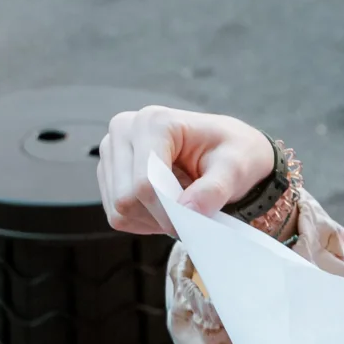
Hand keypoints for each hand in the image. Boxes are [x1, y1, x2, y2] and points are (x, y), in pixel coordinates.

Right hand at [98, 106, 275, 236]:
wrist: (227, 152)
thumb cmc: (233, 153)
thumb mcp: (234, 168)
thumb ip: (214, 190)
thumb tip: (189, 211)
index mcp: (153, 122)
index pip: (145, 182)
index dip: (168, 212)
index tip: (193, 221)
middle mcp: (124, 130)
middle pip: (126, 198)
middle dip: (160, 216)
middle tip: (190, 214)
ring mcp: (112, 152)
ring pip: (119, 209)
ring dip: (152, 219)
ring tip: (180, 203)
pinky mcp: (108, 173)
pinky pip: (117, 215)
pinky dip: (143, 221)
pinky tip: (165, 206)